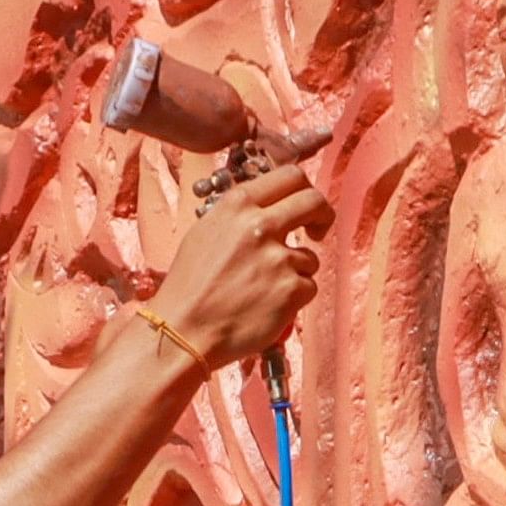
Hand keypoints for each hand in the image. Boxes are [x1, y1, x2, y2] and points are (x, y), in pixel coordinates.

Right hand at [146, 161, 331, 367]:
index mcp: (237, 205)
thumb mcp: (205, 232)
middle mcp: (260, 225)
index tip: (304, 208)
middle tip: (317, 232)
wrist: (183, 330)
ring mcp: (278, 258)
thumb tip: (271, 208)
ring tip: (264, 289)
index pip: (290, 176)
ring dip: (295, 272)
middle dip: (322, 216)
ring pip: (309, 257)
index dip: (304, 191)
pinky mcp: (291, 290)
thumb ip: (240, 215)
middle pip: (314, 202)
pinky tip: (267, 306)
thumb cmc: (190, 286)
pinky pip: (308, 287)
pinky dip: (293, 299)